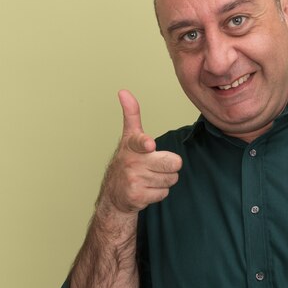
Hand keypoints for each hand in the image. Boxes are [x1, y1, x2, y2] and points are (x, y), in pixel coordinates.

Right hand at [99, 90, 181, 213]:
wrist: (114, 195)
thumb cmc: (128, 162)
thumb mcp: (129, 138)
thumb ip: (131, 115)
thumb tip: (123, 91)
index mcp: (132, 145)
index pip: (139, 141)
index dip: (145, 143)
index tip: (149, 145)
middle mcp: (131, 162)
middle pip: (173, 163)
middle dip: (171, 166)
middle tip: (157, 166)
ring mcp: (133, 180)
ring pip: (171, 179)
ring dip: (164, 180)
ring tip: (149, 178)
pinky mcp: (137, 197)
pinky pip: (164, 193)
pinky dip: (159, 193)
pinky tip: (146, 190)